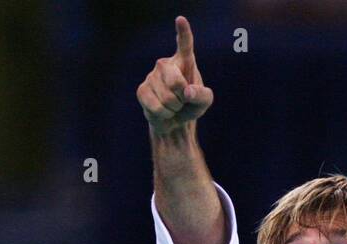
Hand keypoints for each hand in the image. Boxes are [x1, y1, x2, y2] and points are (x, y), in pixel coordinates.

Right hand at [137, 15, 213, 135]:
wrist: (174, 120)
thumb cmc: (191, 105)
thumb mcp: (204, 101)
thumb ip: (202, 95)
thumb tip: (187, 91)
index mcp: (184, 61)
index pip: (184, 44)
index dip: (183, 32)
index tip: (180, 19)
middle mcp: (166, 64)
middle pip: (176, 82)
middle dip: (182, 98)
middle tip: (182, 100)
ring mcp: (151, 76)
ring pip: (167, 98)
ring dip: (174, 108)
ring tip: (173, 106)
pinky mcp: (142, 90)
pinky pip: (157, 107)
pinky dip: (164, 114)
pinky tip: (163, 111)